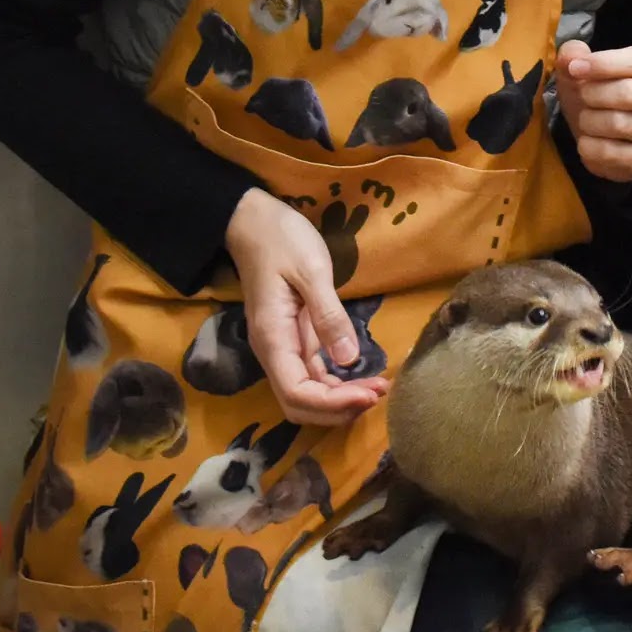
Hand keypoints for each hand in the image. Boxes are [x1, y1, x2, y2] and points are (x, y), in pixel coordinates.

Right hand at [224, 189, 388, 424]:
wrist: (253, 222)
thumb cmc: (281, 240)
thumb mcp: (310, 270)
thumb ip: (328, 315)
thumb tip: (348, 358)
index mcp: (273, 338)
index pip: (297, 393)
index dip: (333, 404)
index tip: (370, 394)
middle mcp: (274, 352)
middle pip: (299, 405)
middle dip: (338, 409)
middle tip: (379, 395)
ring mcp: (283, 349)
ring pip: (307, 396)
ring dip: (340, 401)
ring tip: (378, 389)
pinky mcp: (295, 341)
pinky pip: (314, 377)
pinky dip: (337, 385)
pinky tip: (362, 378)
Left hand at [555, 40, 631, 181]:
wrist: (599, 137)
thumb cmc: (595, 97)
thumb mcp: (581, 72)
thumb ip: (573, 56)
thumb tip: (570, 57)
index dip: (605, 64)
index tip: (575, 69)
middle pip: (628, 93)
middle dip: (593, 95)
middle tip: (582, 98)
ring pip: (618, 124)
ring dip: (589, 122)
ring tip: (586, 121)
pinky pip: (612, 153)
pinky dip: (589, 148)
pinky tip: (588, 142)